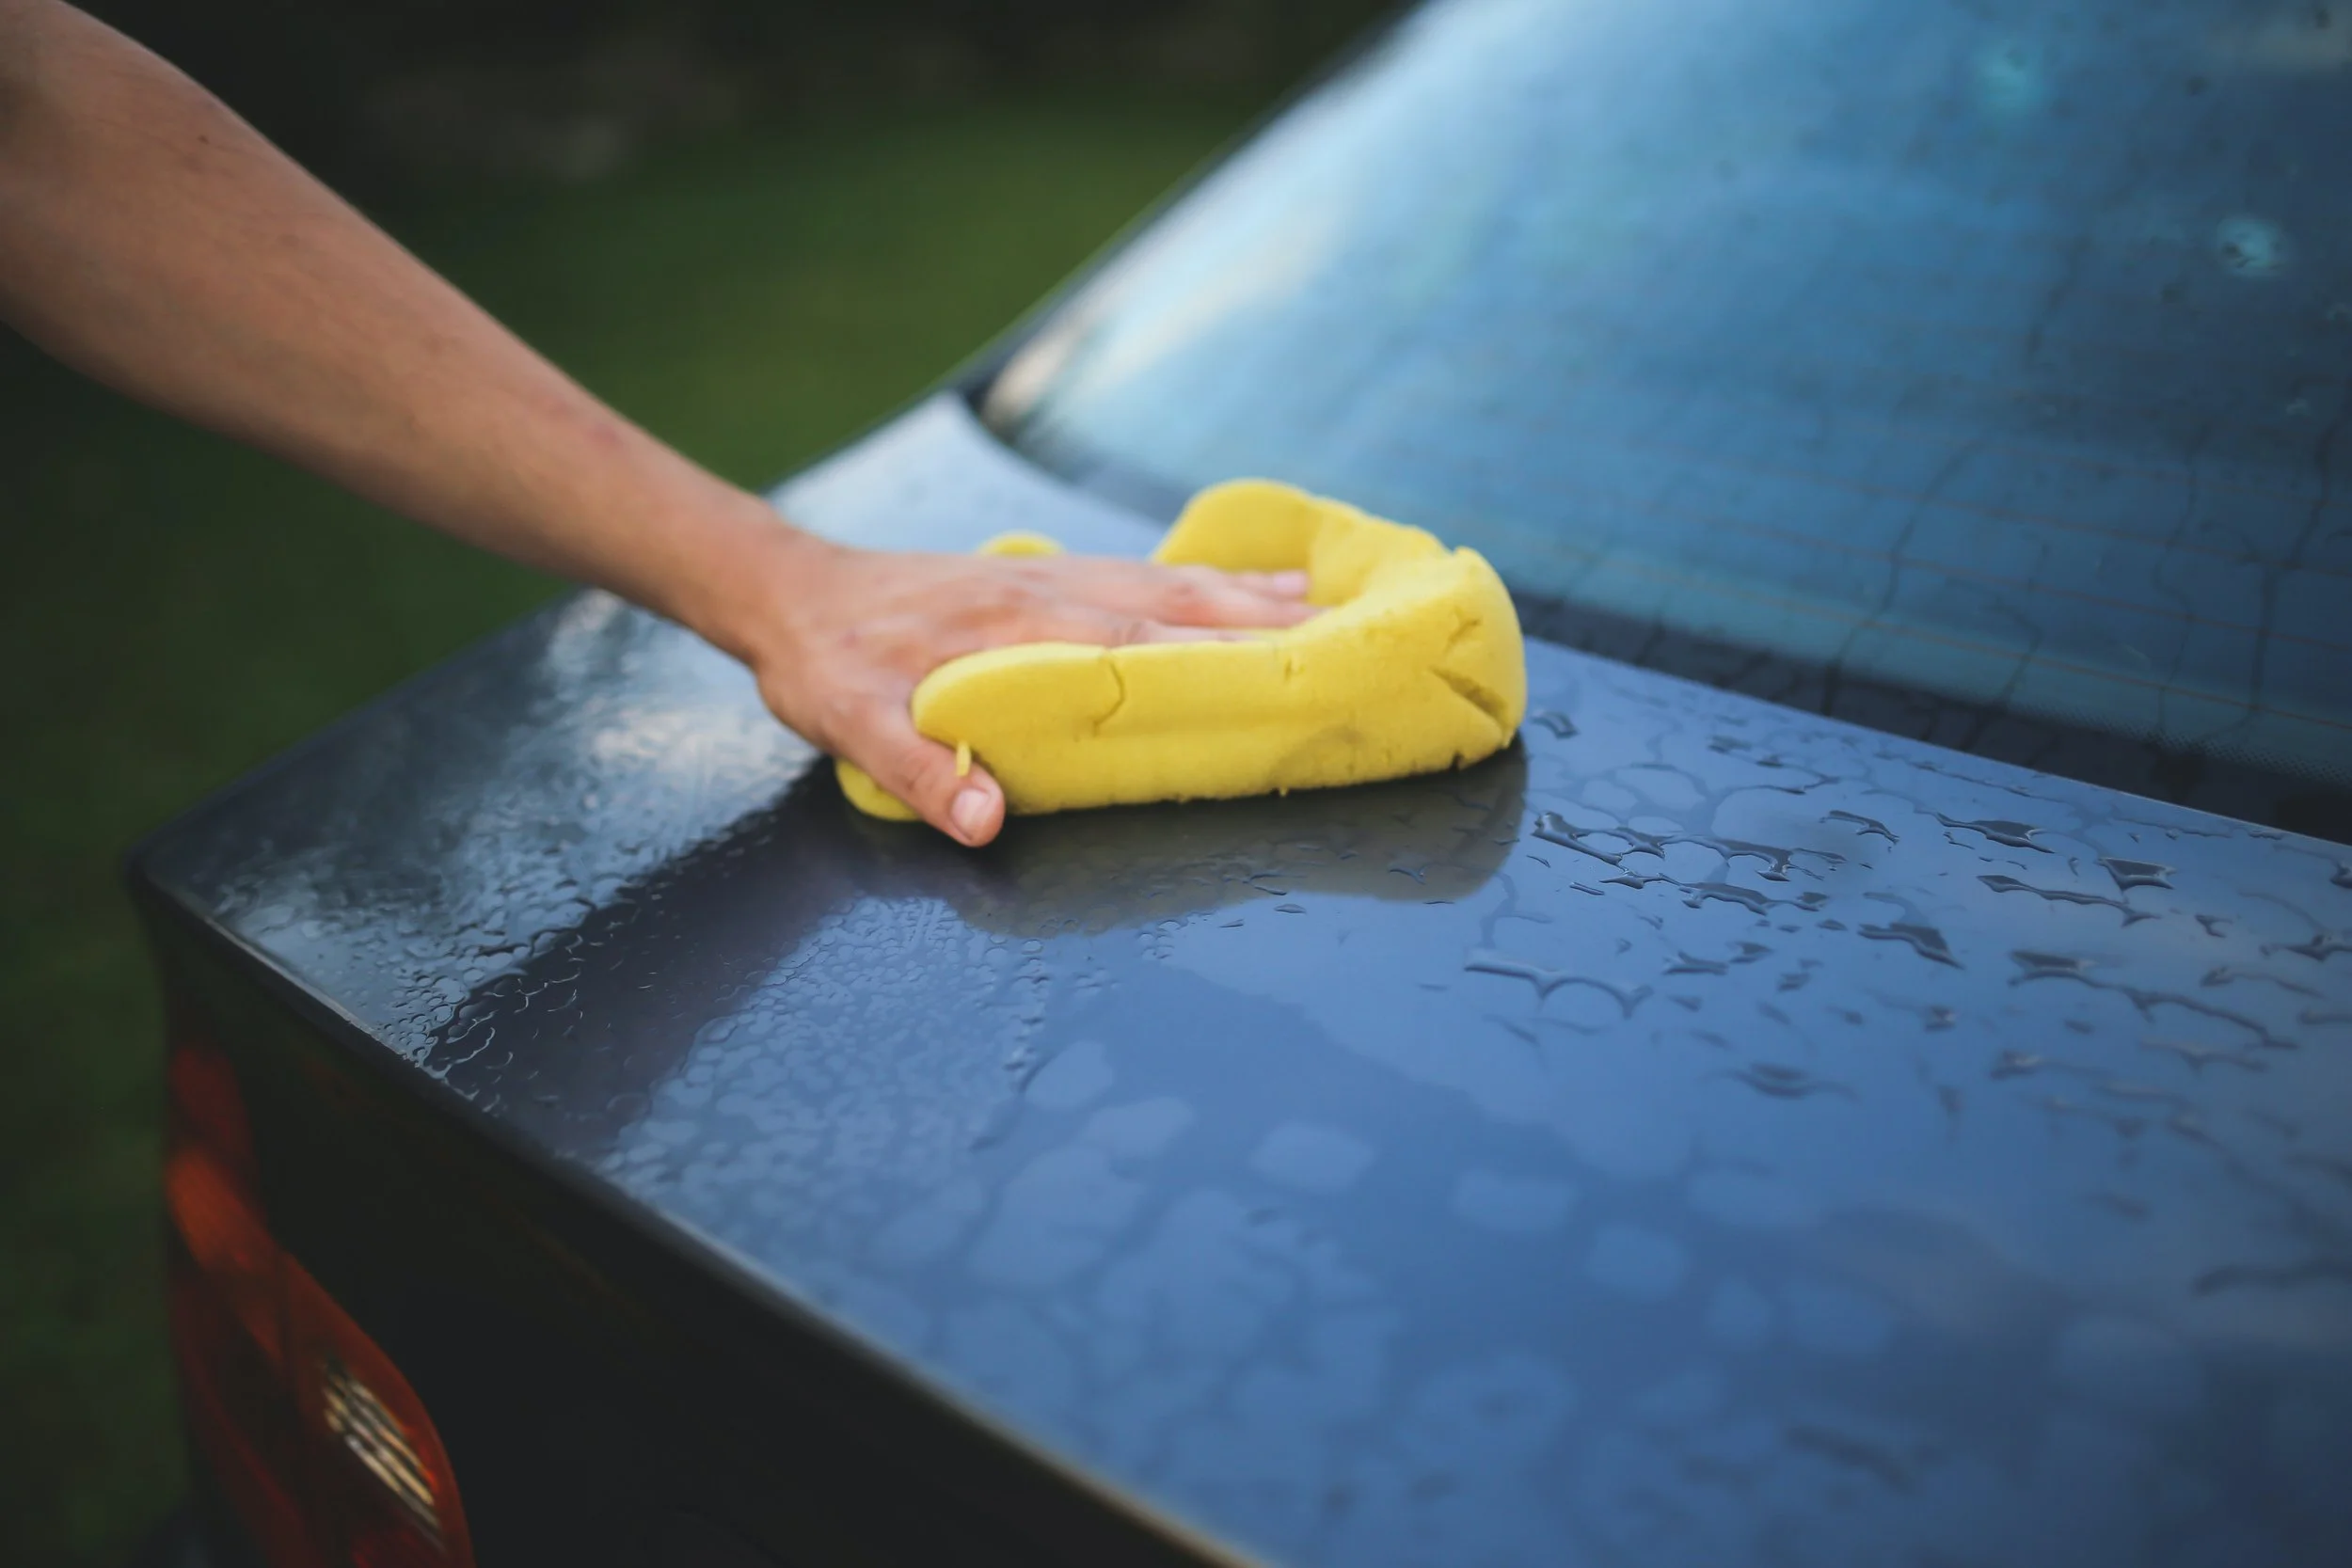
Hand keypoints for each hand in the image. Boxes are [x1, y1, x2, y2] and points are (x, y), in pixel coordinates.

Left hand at [735, 530, 1316, 845]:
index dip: (1216, 656)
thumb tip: (989, 825)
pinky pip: (1144, 574)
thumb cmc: (824, 662)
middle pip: (1176, 602)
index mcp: (1016, 627)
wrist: (789, 591)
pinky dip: (1205, 580)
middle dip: (1263, 621)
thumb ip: (919, 771)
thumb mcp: (850, 723)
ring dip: (1247, 594)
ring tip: (1324, 604)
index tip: (1289, 670)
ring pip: (1169, 581)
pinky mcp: (1045, 575)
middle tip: (1346, 639)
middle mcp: (1049, 589)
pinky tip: (1244, 586)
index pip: (1137, 642)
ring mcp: (1052, 575)